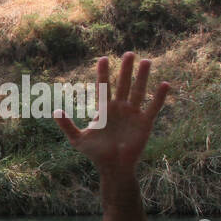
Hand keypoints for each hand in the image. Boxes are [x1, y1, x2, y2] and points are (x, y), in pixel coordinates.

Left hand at [53, 53, 169, 171]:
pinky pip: (153, 107)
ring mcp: (133, 114)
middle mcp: (119, 108)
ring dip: (142, 77)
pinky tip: (164, 84)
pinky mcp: (145, 123)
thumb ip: (67, 125)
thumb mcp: (77, 139)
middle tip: (129, 53)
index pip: (103, 87)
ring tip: (146, 61)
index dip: (103, 73)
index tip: (103, 58)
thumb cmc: (95, 153)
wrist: (113, 167)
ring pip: (139, 91)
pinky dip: (159, 97)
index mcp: (104, 110)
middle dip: (125, 70)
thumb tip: (55, 111)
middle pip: (123, 85)